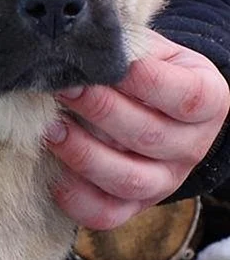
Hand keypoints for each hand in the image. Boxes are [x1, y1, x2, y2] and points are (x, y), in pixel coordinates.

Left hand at [45, 28, 229, 229]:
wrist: (149, 110)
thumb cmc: (146, 72)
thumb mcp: (151, 52)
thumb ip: (127, 49)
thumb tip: (79, 44)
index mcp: (209, 102)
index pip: (183, 96)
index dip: (140, 81)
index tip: (99, 64)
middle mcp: (192, 147)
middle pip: (148, 136)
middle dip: (99, 111)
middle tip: (62, 90)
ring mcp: (165, 182)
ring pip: (128, 179)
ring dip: (83, 154)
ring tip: (51, 130)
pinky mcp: (134, 207)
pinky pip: (106, 214)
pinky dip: (76, 198)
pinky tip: (52, 173)